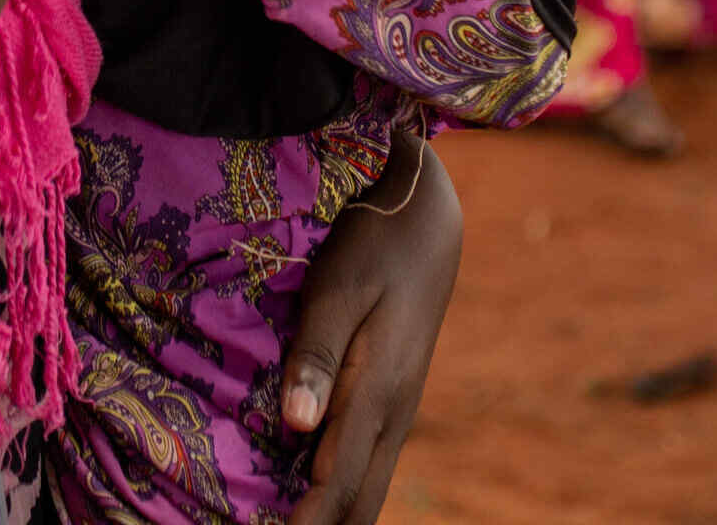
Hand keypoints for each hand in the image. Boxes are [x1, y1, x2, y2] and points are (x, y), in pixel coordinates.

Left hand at [283, 136, 462, 524]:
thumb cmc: (374, 246)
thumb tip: (297, 425)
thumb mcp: (338, 289)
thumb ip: (317, 356)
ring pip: (367, 486)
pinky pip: (366, 462)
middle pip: (359, 501)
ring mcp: (396, 409)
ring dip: (333, 516)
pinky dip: (340, 490)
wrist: (427, 221)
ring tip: (288, 524)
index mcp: (378, 392)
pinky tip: (308, 495)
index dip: (305, 523)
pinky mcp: (390, 398)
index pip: (338, 482)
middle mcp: (392, 414)